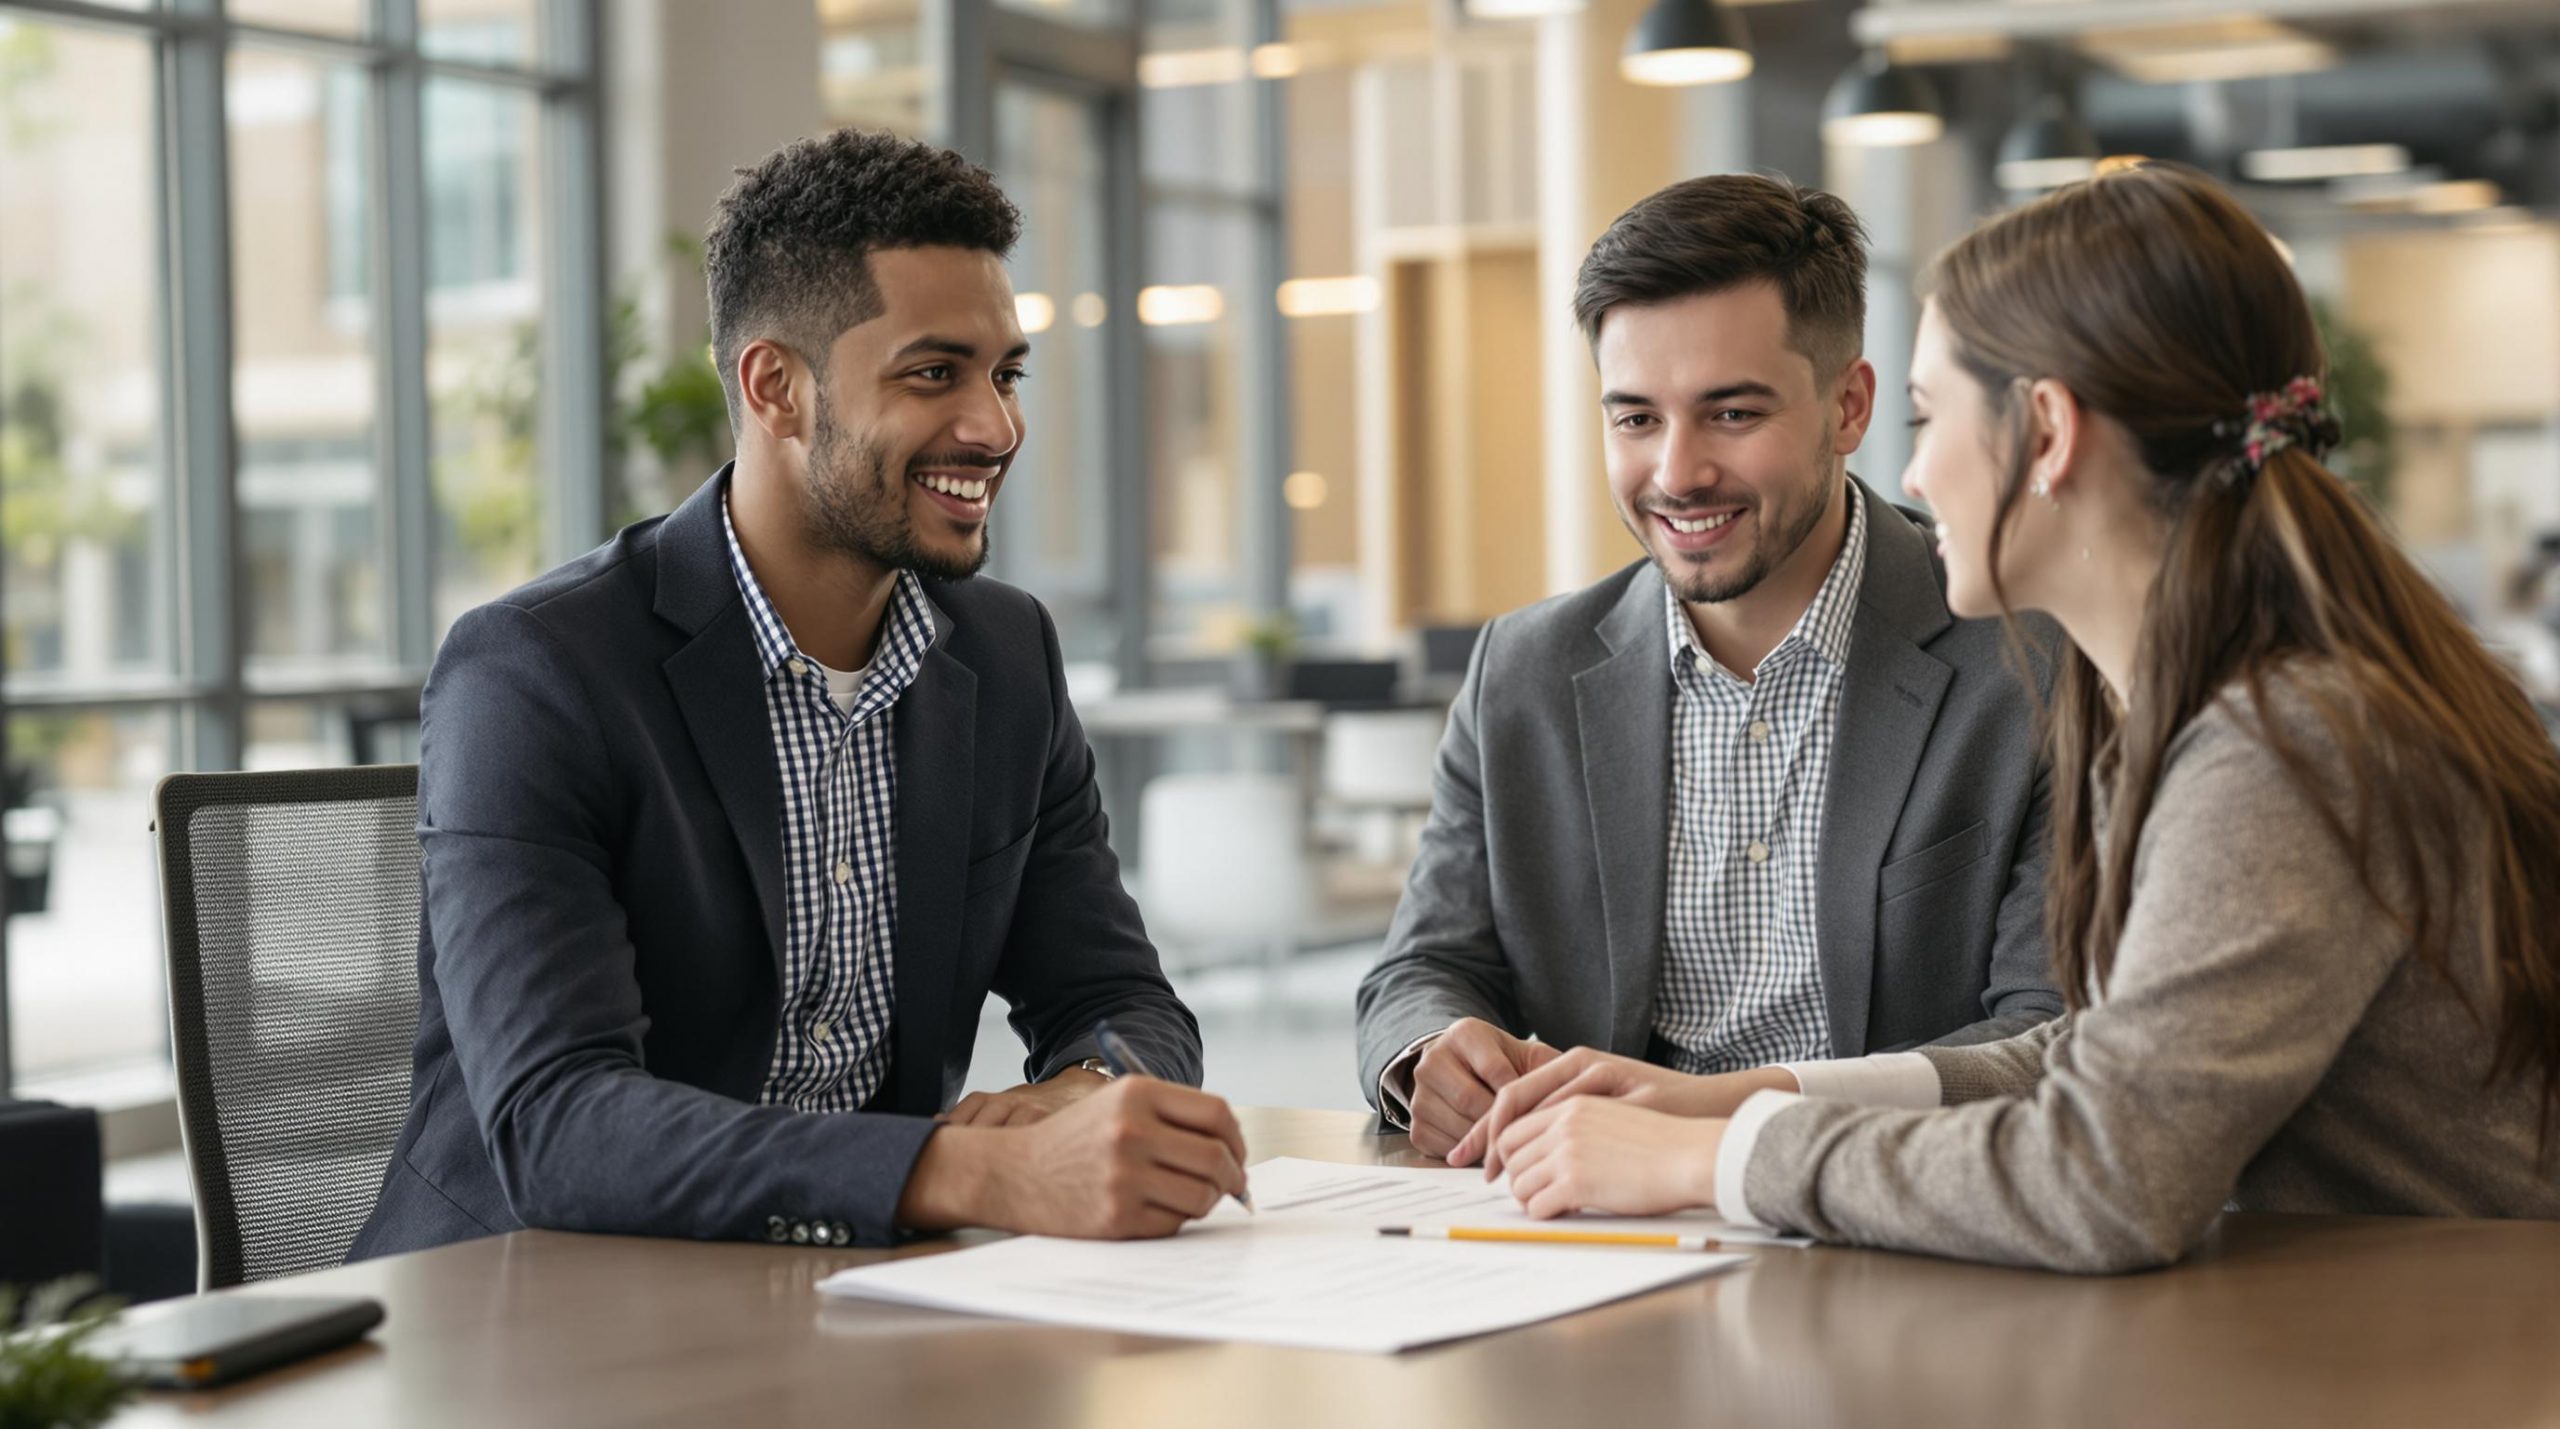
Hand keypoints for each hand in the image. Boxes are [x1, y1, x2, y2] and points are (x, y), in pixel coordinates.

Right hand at [898, 1076, 1248, 1239]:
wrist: (1014, 1173)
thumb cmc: (1075, 1140)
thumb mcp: (1117, 1104)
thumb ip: (1172, 1116)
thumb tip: (1231, 1149)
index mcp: (1137, 1094)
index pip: (1216, 1113)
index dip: (1236, 1137)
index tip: (1235, 1153)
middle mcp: (1131, 1131)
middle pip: (1215, 1157)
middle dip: (1232, 1175)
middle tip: (1230, 1184)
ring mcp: (1124, 1176)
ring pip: (1202, 1195)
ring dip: (1207, 1200)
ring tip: (1192, 1196)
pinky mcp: (1117, 1216)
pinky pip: (1174, 1223)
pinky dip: (1175, 1220)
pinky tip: (1157, 1210)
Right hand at [1406, 1019, 1561, 1161]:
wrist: (1464, 1072)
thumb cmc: (1504, 1065)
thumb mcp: (1525, 1055)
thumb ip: (1548, 1065)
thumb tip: (1576, 1086)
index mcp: (1464, 1034)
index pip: (1495, 1070)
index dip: (1522, 1096)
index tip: (1543, 1113)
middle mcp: (1433, 1059)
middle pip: (1472, 1101)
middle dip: (1504, 1124)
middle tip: (1531, 1139)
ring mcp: (1420, 1093)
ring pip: (1458, 1126)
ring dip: (1489, 1143)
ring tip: (1516, 1147)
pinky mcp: (1415, 1124)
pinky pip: (1444, 1147)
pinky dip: (1470, 1156)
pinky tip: (1490, 1153)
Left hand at [1495, 1097, 1725, 1219]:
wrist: (1693, 1156)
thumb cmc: (1663, 1141)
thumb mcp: (1613, 1115)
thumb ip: (1579, 1124)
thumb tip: (1552, 1150)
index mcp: (1573, 1103)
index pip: (1515, 1121)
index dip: (1506, 1148)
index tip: (1510, 1166)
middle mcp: (1565, 1123)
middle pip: (1509, 1152)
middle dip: (1516, 1175)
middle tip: (1531, 1191)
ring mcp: (1568, 1152)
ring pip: (1519, 1181)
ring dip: (1529, 1197)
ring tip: (1550, 1203)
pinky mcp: (1576, 1182)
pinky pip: (1537, 1205)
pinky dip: (1544, 1214)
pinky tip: (1564, 1213)